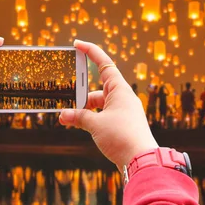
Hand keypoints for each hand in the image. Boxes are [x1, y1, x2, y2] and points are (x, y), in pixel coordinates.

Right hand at [59, 40, 158, 170]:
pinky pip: (103, 116)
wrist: (141, 160)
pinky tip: (80, 126)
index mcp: (119, 89)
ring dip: (84, 110)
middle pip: (97, 88)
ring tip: (68, 119)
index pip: (104, 63)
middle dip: (81, 94)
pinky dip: (91, 119)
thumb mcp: (95, 124)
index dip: (91, 52)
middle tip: (66, 99)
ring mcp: (124, 111)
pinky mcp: (123, 125)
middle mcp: (123, 98)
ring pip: (99, 104)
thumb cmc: (121, 137)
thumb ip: (78, 117)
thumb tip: (63, 115)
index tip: (78, 44)